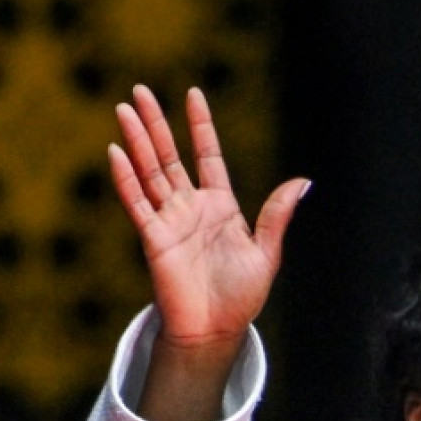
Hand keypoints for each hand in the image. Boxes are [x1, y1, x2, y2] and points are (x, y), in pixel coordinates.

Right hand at [110, 85, 309, 355]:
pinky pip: (138, 203)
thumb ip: (277, 215)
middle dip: (156, 124)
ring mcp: (170, 221)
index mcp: (221, 207)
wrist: (217, 330)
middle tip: (141, 89)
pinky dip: (126, 178)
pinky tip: (116, 152)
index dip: (200, 127)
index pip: (208, 156)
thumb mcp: (267, 252)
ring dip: (137, 141)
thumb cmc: (241, 296)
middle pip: (170, 156)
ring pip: (150, 172)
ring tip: (125, 108)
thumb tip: (303, 182)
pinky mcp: (154, 238)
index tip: (193, 95)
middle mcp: (192, 208)